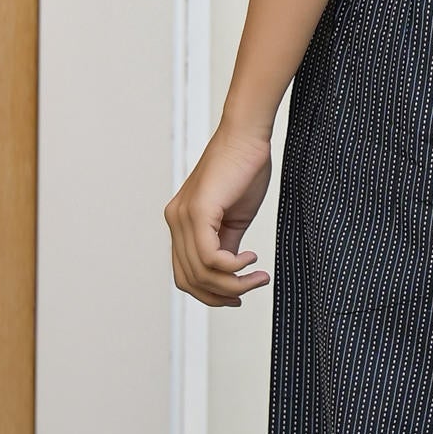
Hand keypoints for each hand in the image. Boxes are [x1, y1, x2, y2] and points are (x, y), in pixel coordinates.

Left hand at [165, 122, 273, 306]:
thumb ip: (226, 245)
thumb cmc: (244, 171)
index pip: (185, 275)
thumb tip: (229, 273)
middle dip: (223, 294)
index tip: (238, 296)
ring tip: (258, 276)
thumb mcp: (233, 219)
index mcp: (180, 223)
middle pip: (190, 280)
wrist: (247, 137)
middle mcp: (174, 221)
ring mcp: (182, 217)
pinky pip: (210, 258)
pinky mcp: (198, 211)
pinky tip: (249, 258)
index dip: (210, 294)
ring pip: (202, 273)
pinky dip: (233, 267)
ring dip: (234, 284)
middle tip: (253, 287)